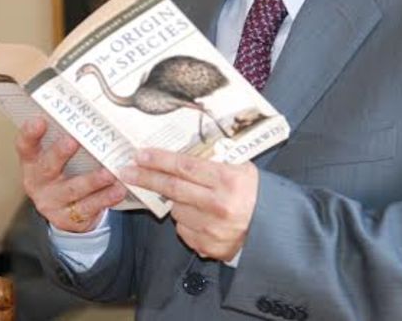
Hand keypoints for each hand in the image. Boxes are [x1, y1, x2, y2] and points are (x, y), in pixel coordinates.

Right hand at [16, 117, 127, 231]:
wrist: (65, 213)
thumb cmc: (62, 175)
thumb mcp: (56, 159)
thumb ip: (64, 138)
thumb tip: (87, 110)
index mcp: (32, 164)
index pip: (25, 147)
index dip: (30, 134)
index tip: (39, 120)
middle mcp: (39, 183)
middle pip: (48, 167)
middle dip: (60, 153)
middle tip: (73, 141)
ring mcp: (52, 202)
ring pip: (73, 189)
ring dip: (92, 180)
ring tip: (109, 172)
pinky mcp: (68, 218)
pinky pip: (90, 207)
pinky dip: (106, 198)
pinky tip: (119, 190)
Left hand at [121, 149, 257, 261]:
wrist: (273, 230)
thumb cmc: (256, 195)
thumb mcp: (242, 170)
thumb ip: (215, 163)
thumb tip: (179, 156)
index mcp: (228, 180)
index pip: (185, 166)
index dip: (160, 160)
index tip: (140, 154)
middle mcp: (218, 205)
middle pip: (172, 188)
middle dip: (147, 178)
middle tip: (127, 171)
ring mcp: (212, 228)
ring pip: (176, 210)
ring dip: (176, 203)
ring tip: (193, 199)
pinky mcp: (208, 246)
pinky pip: (184, 229)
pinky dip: (187, 221)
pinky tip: (202, 217)